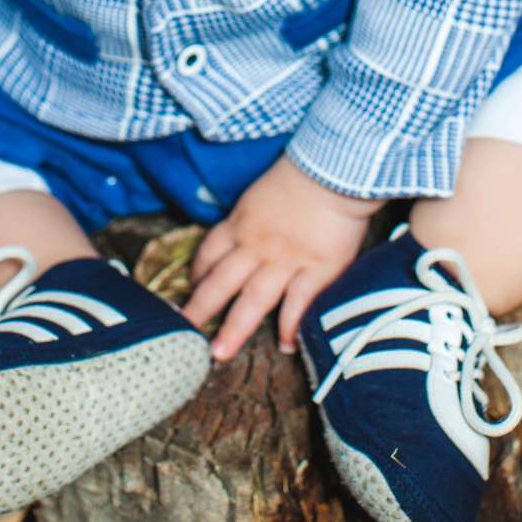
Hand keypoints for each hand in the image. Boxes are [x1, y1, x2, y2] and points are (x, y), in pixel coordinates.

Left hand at [181, 154, 383, 362]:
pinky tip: (287, 345)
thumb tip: (245, 234)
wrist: (336, 168)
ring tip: (220, 354)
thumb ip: (251, 217)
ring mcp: (286, 259)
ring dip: (234, 329)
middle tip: (184, 334)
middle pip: (221, 282)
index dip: (198, 275)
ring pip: (253, 300)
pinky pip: (299, 303)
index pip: (209, 253)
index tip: (190, 290)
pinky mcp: (318, 268)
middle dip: (200, 310)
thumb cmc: (302, 173)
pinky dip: (291, 326)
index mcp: (241, 223)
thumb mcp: (261, 192)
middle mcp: (256, 245)